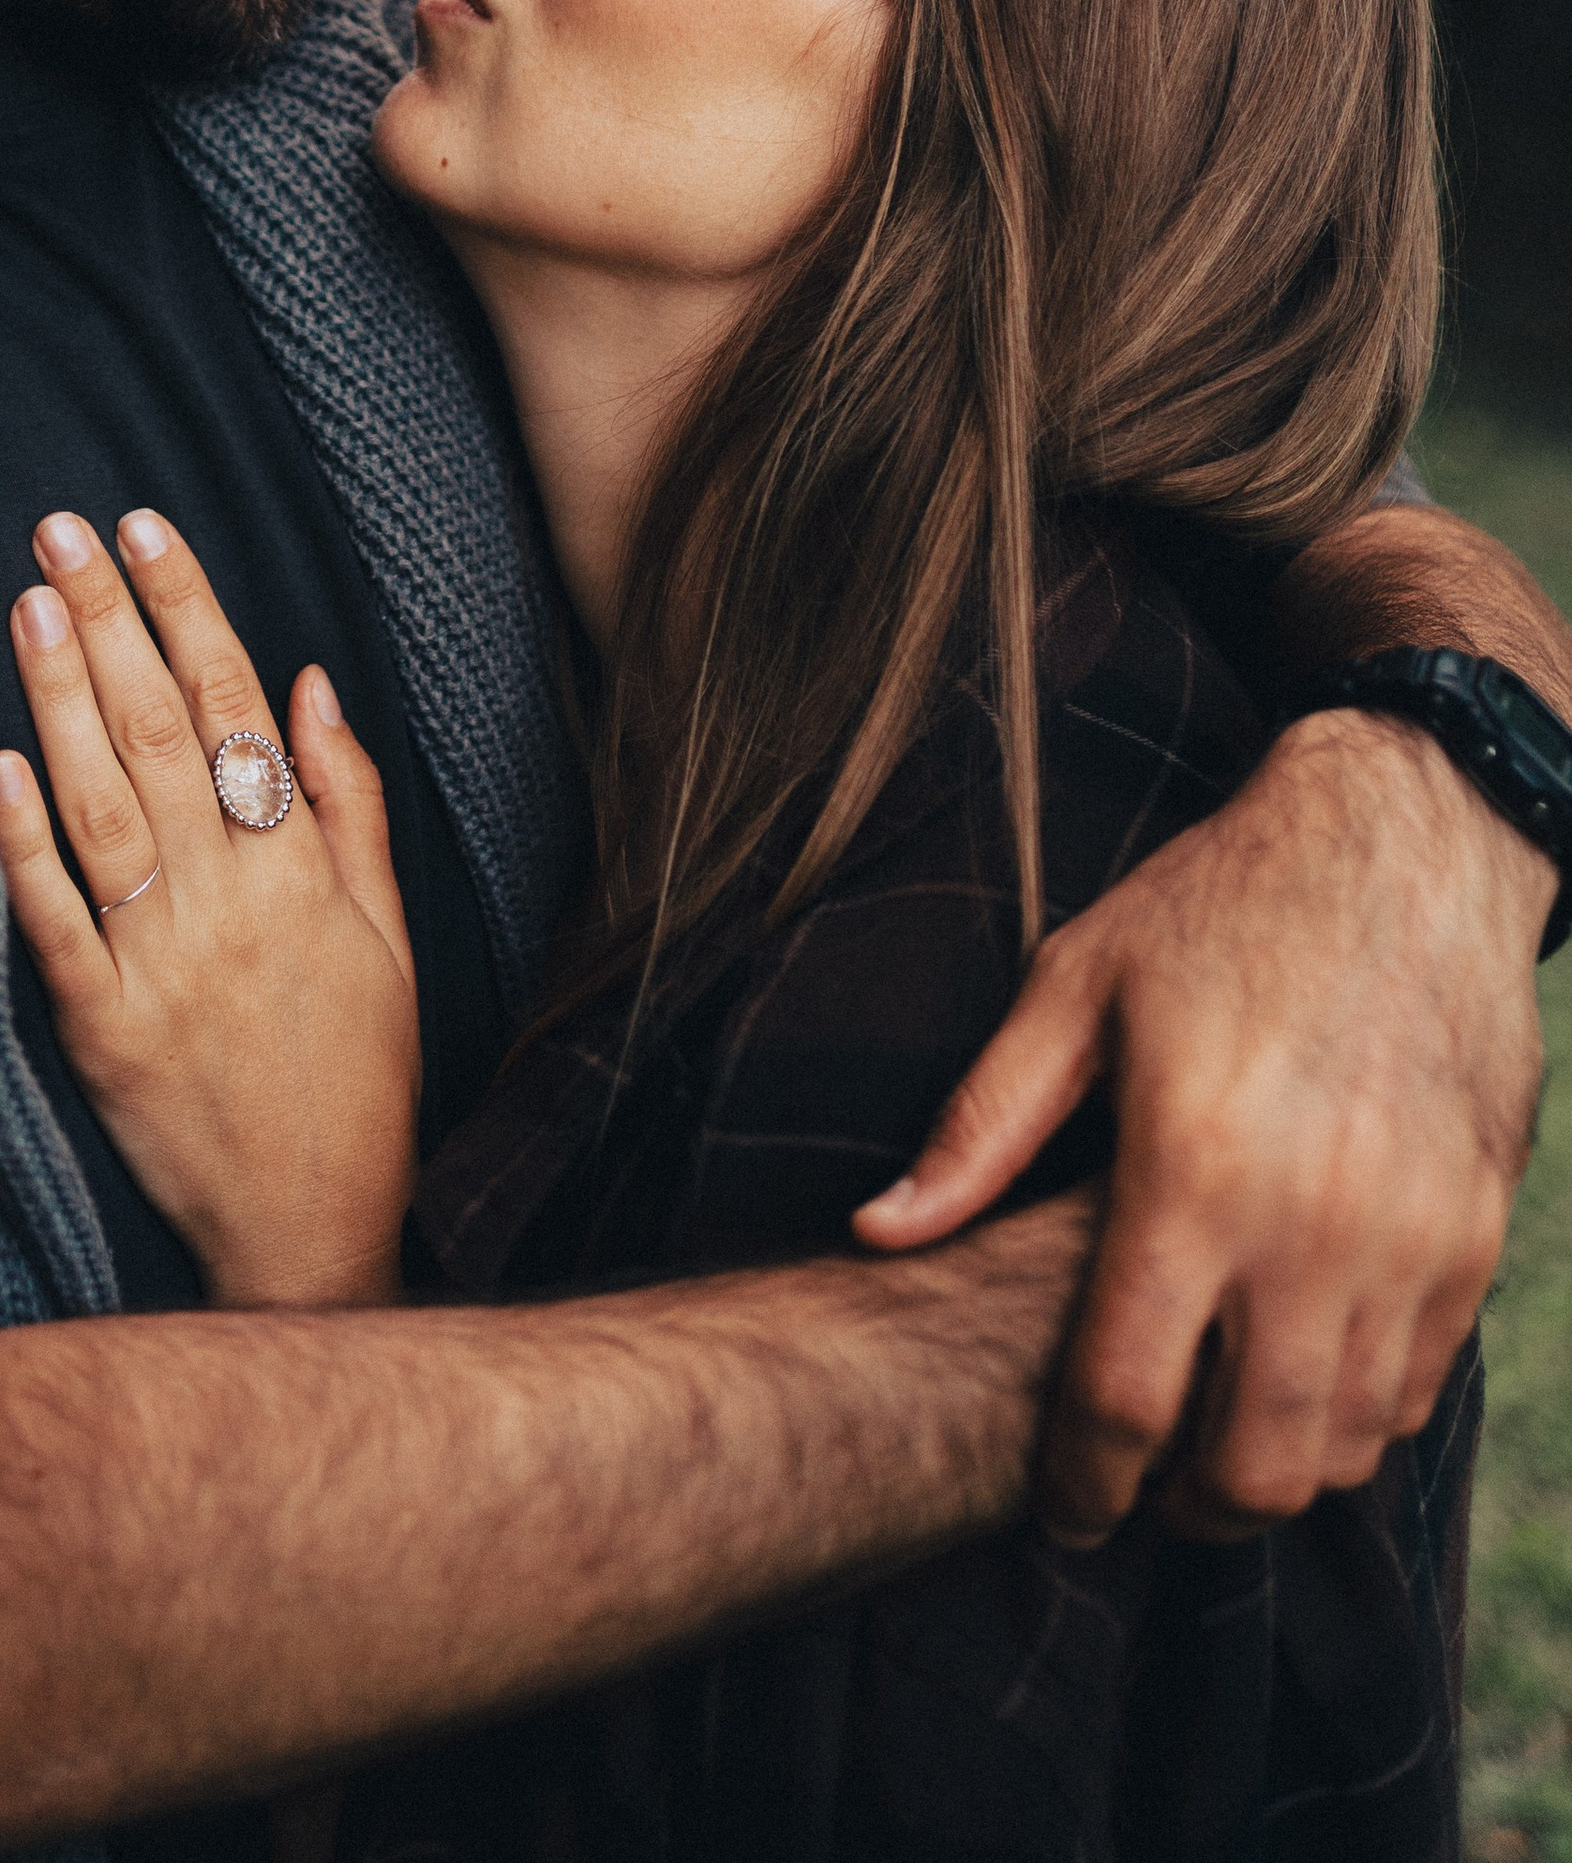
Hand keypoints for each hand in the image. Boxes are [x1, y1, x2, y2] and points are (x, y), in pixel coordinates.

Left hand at [0, 508, 420, 1309]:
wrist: (312, 1230)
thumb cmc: (356, 1075)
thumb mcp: (386, 935)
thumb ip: (350, 804)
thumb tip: (312, 683)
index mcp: (299, 872)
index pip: (235, 706)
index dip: (188, 608)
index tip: (144, 528)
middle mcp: (230, 903)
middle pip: (159, 732)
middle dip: (108, 619)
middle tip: (59, 529)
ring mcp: (160, 965)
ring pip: (102, 804)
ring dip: (62, 698)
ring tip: (26, 604)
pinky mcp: (101, 1030)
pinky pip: (55, 922)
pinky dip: (21, 841)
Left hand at [853, 708, 1547, 1542]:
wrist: (1403, 841)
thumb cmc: (1218, 905)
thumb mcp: (1076, 987)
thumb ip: (980, 1127)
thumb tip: (877, 1231)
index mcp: (1191, 1170)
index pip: (1124, 1397)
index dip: (1082, 1484)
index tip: (1061, 1511)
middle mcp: (1311, 1225)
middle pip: (1249, 1465)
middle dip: (1185, 1510)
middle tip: (1143, 1492)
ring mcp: (1409, 1240)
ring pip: (1343, 1446)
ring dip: (1275, 1472)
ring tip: (1216, 1444)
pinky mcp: (1475, 1235)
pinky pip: (1418, 1387)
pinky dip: (1357, 1416)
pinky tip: (1299, 1377)